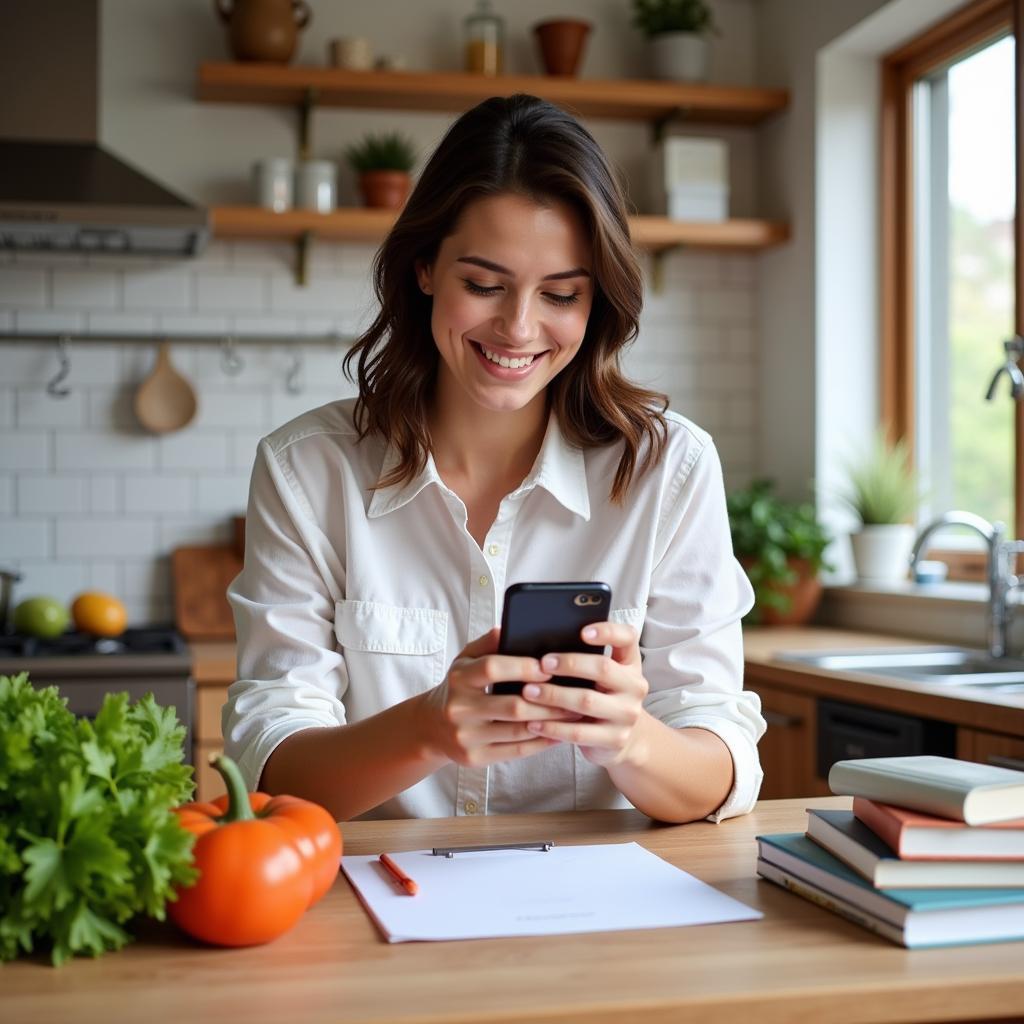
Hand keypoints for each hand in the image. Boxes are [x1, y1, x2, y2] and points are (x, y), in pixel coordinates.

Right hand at [420, 628, 580, 767]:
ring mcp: (466, 736)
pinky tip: (559, 734)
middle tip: (575, 694)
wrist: (430, 726)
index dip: (523, 667)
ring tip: (574, 713)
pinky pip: (516, 751)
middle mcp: (459, 708)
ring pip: (518, 731)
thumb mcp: (465, 659)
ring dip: (550, 722)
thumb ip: (487, 643)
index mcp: (458, 678)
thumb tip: (509, 626)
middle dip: (548, 700)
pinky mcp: (475, 758)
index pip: (492, 669)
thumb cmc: (458, 686)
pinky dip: (541, 743)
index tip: (549, 667)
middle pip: (512, 705)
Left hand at [520, 622, 649, 767]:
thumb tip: (541, 647)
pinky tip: (533, 723)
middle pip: (603, 668)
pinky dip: (553, 727)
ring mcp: (627, 714)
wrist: (627, 739)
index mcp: (630, 663)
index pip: (628, 637)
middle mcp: (634, 686)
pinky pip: (579, 732)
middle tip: (542, 664)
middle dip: (569, 664)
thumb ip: (585, 659)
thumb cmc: (603, 697)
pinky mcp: (615, 739)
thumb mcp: (604, 676)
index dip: (607, 631)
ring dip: (553, 695)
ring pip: (587, 700)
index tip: (583, 631)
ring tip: (528, 691)